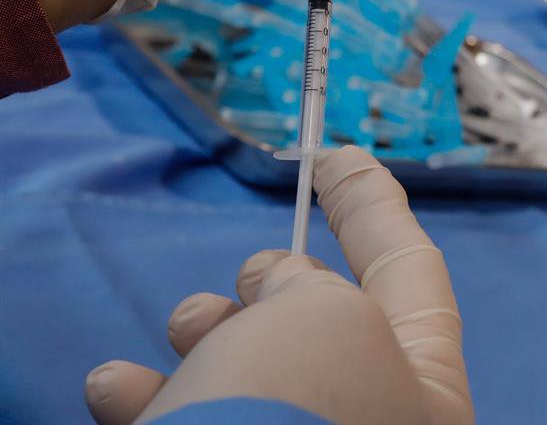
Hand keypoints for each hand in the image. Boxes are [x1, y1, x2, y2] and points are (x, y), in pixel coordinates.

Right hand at [84, 147, 471, 424]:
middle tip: (251, 273)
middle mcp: (370, 423)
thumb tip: (279, 287)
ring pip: (248, 376)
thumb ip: (310, 286)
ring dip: (208, 335)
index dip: (374, 208)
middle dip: (278, 284)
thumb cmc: (299, 411)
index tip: (339, 155)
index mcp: (426, 384)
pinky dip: (149, 401)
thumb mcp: (325, 316)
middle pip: (325, 326)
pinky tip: (113, 384)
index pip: (411, 272)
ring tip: (188, 327)